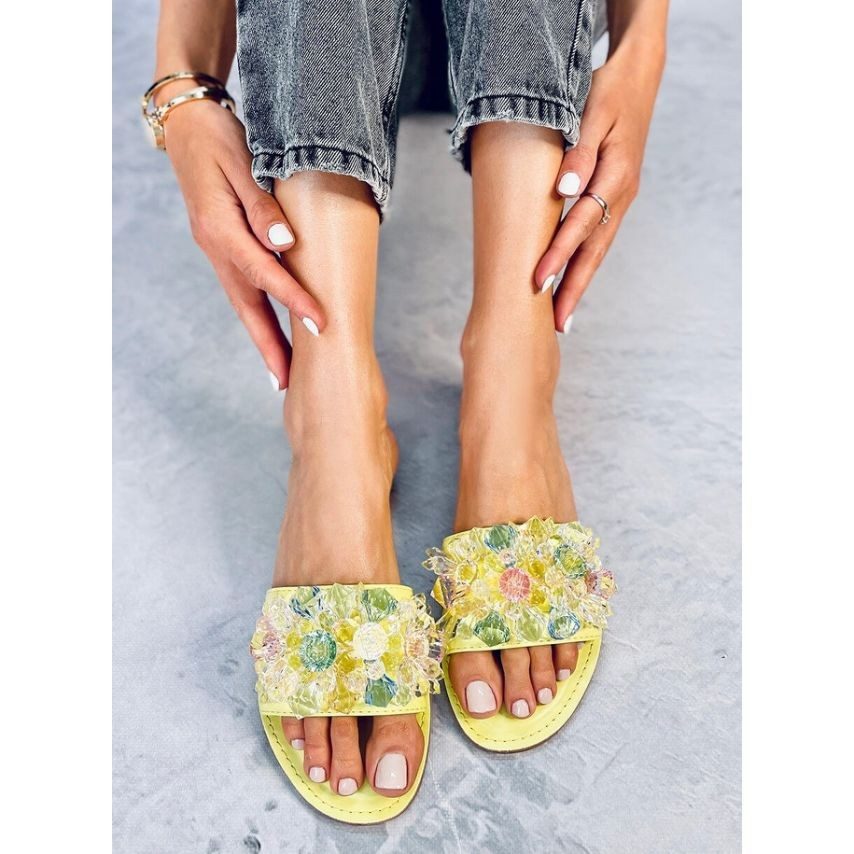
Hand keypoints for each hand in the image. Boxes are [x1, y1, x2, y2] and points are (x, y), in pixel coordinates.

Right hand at [164, 100, 324, 388]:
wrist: (188, 125)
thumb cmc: (220, 140)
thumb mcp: (243, 164)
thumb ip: (263, 207)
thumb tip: (285, 244)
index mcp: (221, 229)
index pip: (265, 274)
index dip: (295, 301)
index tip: (322, 325)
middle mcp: (215, 247)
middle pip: (247, 307)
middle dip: (269, 346)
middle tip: (287, 382)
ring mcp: (216, 251)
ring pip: (243, 304)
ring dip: (262, 338)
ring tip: (281, 373)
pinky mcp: (221, 248)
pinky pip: (241, 291)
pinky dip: (256, 316)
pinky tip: (271, 333)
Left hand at [535, 46, 663, 331]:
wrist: (638, 76)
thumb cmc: (609, 90)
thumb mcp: (592, 110)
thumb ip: (579, 151)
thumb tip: (564, 189)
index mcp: (615, 174)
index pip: (581, 225)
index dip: (558, 255)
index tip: (537, 282)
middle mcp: (622, 193)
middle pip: (594, 250)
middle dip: (574, 288)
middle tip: (557, 324)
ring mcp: (621, 198)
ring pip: (598, 249)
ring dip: (580, 283)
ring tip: (562, 316)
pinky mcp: (615, 196)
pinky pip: (599, 237)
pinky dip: (585, 262)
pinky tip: (572, 281)